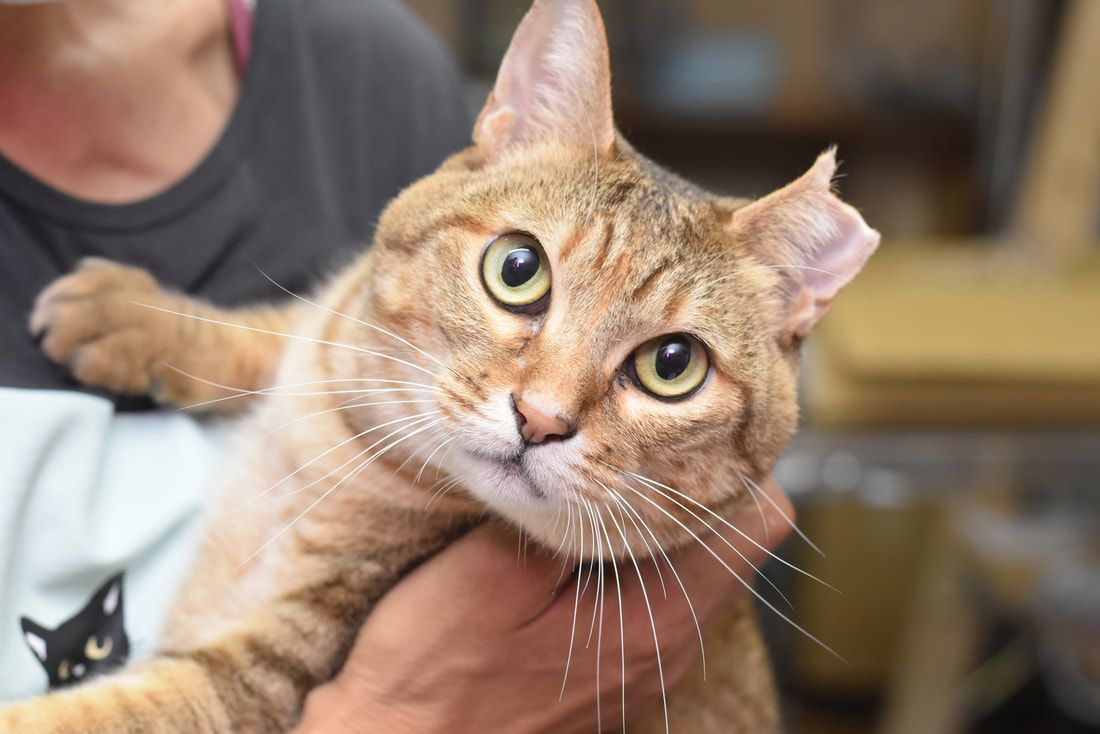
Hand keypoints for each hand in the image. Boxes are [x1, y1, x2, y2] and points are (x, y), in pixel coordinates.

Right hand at [295, 479, 793, 733]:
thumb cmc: (432, 673)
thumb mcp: (492, 571)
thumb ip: (567, 512)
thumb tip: (610, 452)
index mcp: (659, 619)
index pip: (759, 522)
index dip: (733, 461)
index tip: (683, 424)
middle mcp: (670, 646)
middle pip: (726, 537)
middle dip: (688, 479)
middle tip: (628, 431)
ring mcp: (644, 661)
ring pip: (686, 562)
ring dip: (650, 513)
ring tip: (592, 472)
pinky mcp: (612, 666)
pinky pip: (648, 590)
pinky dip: (624, 550)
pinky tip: (569, 529)